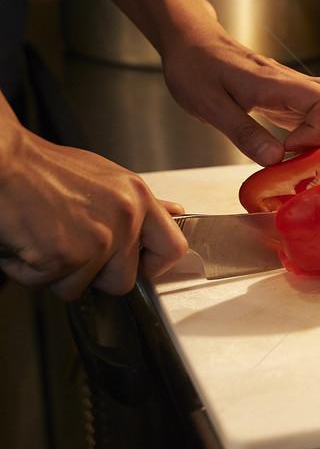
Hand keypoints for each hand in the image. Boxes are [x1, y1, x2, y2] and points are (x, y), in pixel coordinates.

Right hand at [0, 105, 187, 299]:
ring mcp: (97, 239)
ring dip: (55, 273)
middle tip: (69, 246)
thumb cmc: (45, 169)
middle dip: (92, 275)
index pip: (173, 248)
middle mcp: (125, 218)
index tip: (139, 267)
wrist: (3, 161)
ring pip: (79, 287)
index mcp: (138, 198)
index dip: (155, 267)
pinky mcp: (65, 256)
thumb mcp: (108, 179)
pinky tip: (25, 240)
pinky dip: (28, 270)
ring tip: (44, 237)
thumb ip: (142, 203)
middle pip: (122, 282)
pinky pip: (46, 284)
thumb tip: (175, 212)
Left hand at [160, 10, 319, 166]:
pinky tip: (293, 148)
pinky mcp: (291, 97)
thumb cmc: (195, 67)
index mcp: (276, 83)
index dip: (317, 134)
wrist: (190, 41)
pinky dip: (319, 134)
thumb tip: (276, 159)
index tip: (288, 149)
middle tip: (307, 155)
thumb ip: (244, 133)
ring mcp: (295, 89)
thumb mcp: (209, 105)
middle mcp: (294, 83)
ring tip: (304, 154)